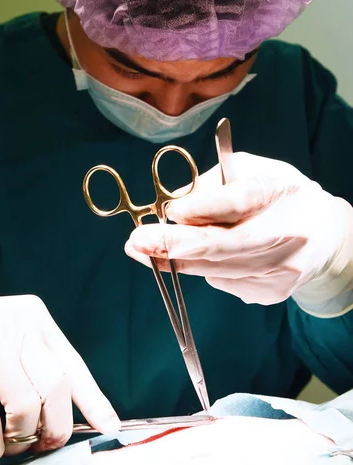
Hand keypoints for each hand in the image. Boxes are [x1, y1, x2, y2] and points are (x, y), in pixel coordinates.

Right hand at [0, 295, 119, 464]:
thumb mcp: (15, 332)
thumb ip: (39, 360)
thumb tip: (63, 415)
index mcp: (36, 319)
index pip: (74, 364)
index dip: (94, 401)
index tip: (109, 426)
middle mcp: (17, 329)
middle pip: (57, 387)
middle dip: (57, 427)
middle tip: (46, 444)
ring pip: (27, 407)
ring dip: (24, 439)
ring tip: (14, 446)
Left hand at [125, 152, 352, 307]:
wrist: (326, 236)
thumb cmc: (282, 196)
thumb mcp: (254, 171)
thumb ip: (215, 182)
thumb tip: (174, 203)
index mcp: (282, 193)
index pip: (240, 201)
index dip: (203, 208)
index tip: (170, 210)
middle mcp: (286, 235)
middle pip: (225, 246)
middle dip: (175, 246)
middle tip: (138, 241)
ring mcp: (281, 270)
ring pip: (218, 270)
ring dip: (177, 261)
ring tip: (144, 251)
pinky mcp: (272, 293)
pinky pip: (224, 281)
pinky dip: (205, 268)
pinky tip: (201, 256)